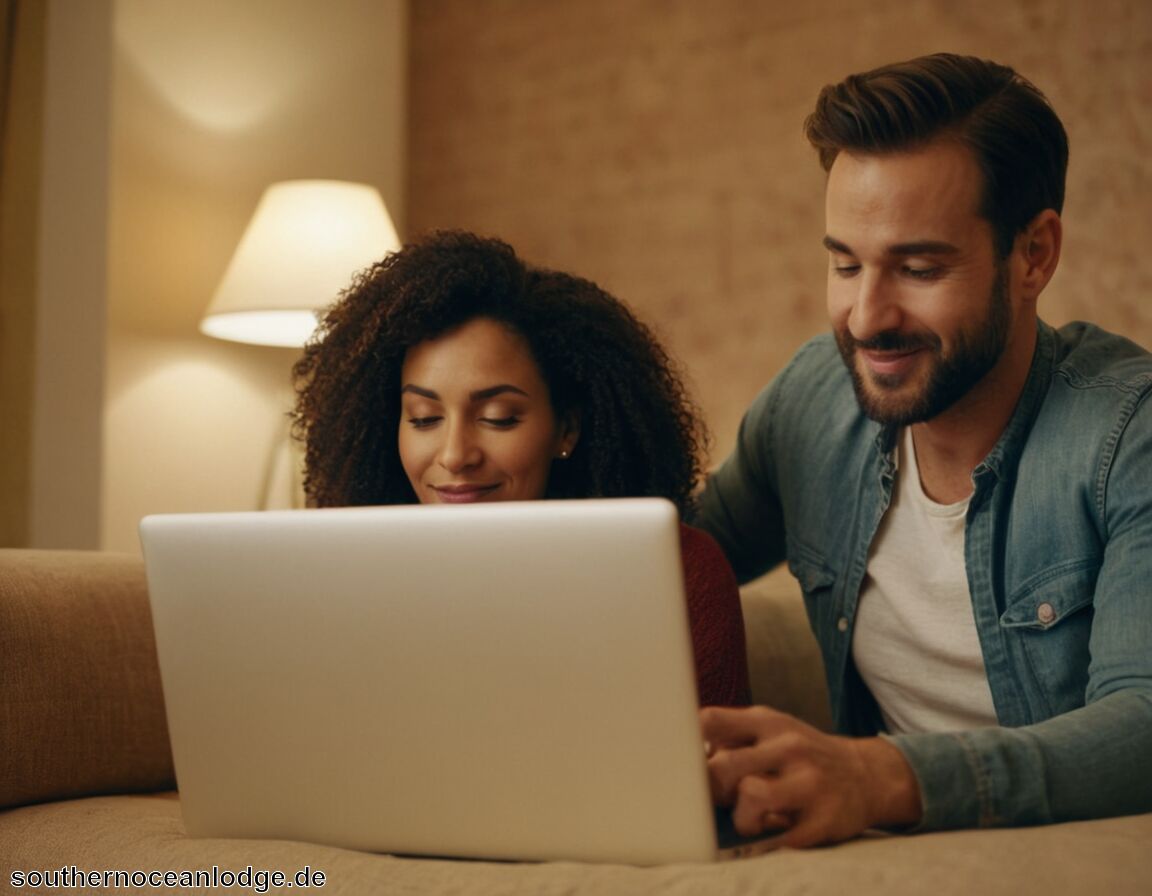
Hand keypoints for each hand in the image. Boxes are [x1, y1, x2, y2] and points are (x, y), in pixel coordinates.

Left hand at [701, 705, 920, 847]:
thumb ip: (732, 737)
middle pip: (724, 765)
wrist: (867, 776)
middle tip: (721, 799)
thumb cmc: (801, 755)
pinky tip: (773, 834)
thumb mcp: (773, 730)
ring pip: (750, 797)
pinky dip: (767, 843)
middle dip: (711, 790)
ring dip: (740, 817)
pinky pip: (779, 840)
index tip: (681, 762)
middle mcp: (788, 746)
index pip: (711, 721)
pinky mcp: (823, 820)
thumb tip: (684, 758)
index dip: (685, 744)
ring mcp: (808, 783)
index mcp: (768, 721)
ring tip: (752, 819)